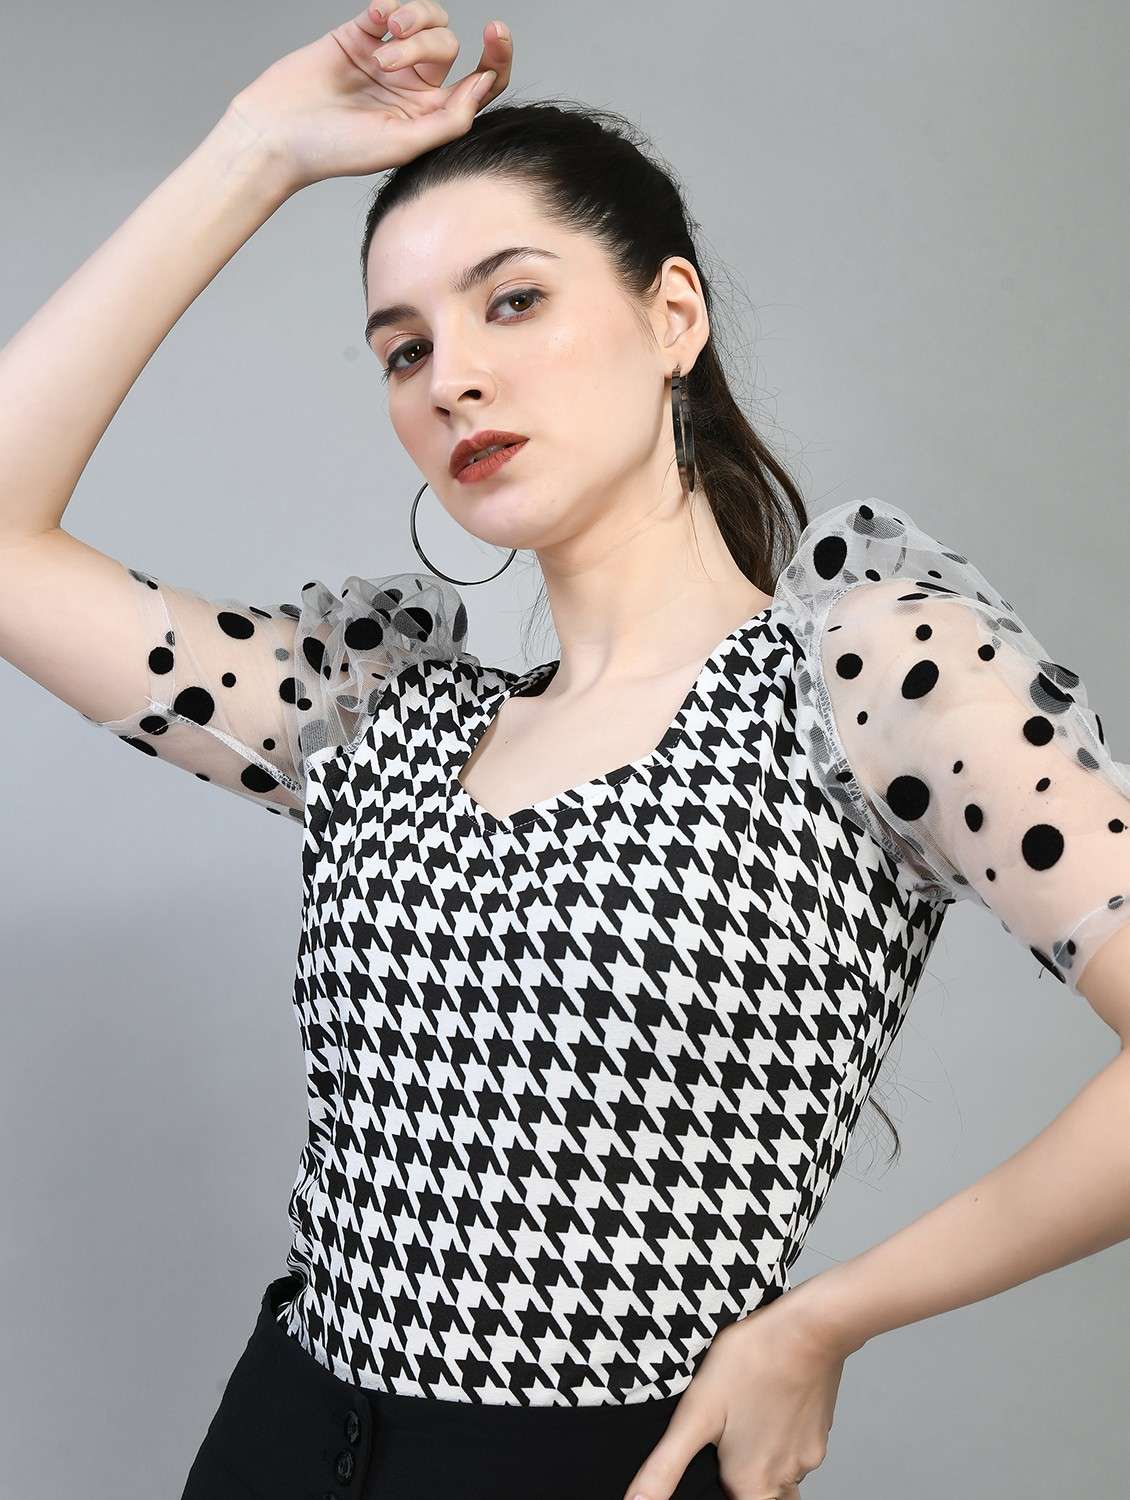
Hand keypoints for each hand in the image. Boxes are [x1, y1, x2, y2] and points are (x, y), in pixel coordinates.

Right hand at [224, 1, 512, 193]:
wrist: (279, 132)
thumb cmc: (338, 149)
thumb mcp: (403, 143)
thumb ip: (450, 118)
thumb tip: (485, 84)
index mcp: (429, 117)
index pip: (478, 84)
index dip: (496, 58)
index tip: (495, 32)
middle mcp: (413, 87)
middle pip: (448, 46)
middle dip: (425, 45)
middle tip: (388, 64)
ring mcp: (387, 60)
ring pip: (426, 22)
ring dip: (412, 23)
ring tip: (384, 41)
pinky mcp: (360, 36)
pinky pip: (389, 6)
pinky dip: (389, 6)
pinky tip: (376, 20)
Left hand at [621, 1290, 848, 1499]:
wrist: (808, 1329)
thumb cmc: (751, 1363)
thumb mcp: (695, 1413)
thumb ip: (666, 1466)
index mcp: (751, 1483)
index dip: (716, 1485)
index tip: (712, 1458)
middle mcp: (784, 1479)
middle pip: (756, 1494)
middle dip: (739, 1476)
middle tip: (725, 1437)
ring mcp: (807, 1457)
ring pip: (780, 1474)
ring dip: (760, 1457)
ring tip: (743, 1418)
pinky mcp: (821, 1433)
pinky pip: (797, 1449)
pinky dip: (781, 1435)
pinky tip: (767, 1403)